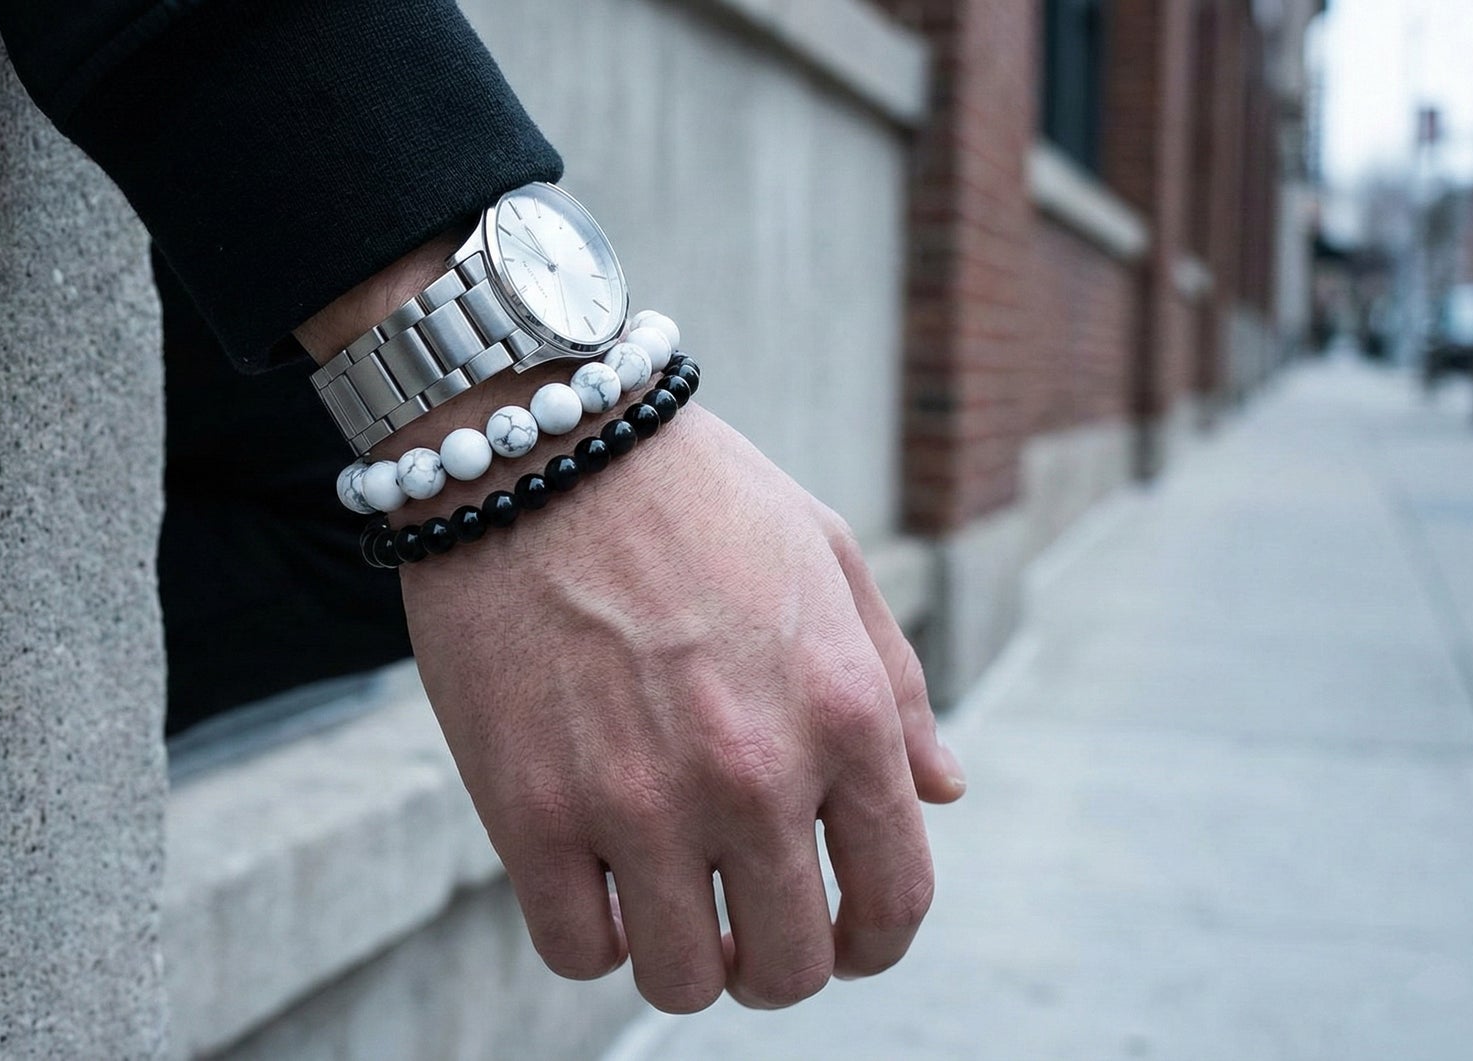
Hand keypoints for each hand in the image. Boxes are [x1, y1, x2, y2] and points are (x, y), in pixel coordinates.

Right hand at [401, 405, 965, 1011]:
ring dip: (681, 964)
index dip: (871, 944)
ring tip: (663, 915)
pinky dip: (591, 938)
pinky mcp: (529, 811)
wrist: (535, 440)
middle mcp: (755, 774)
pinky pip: (577, 950)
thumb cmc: (690, 492)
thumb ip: (896, 687)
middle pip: (788, 967)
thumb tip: (943, 793)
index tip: (838, 939)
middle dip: (774, 966)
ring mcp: (638, 800)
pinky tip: (589, 887)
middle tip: (740, 934)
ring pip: (681, 981)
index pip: (893, 901)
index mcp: (844, 714)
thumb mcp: (828, 557)